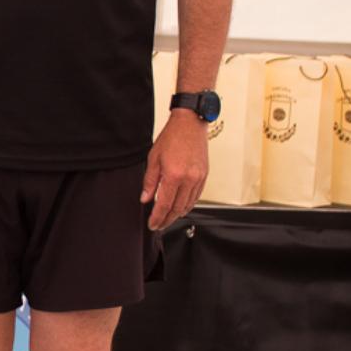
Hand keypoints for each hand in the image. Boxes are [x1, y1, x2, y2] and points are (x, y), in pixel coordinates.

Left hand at [141, 110, 208, 229]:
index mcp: (174, 175)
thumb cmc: (171, 138)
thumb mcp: (153, 159)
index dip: (157, 218)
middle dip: (167, 220)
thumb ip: (150, 182)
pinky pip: (196, 197)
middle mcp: (189, 179)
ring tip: (168, 219)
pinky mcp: (204, 176)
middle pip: (177, 209)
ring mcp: (198, 178)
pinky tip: (181, 208)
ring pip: (188, 205)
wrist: (190, 124)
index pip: (164, 205)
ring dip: (177, 215)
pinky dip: (188, 205)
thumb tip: (145, 198)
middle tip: (158, 225)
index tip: (152, 224)